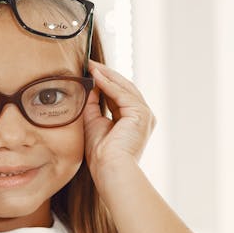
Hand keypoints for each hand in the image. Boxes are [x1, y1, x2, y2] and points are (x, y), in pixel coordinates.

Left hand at [82, 58, 156, 178]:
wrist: (110, 169)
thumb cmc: (101, 156)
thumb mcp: (93, 124)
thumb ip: (93, 105)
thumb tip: (89, 87)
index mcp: (133, 121)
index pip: (119, 95)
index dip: (104, 82)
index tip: (90, 71)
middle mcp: (142, 116)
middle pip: (124, 88)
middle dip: (106, 74)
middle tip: (90, 63)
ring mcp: (144, 114)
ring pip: (124, 88)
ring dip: (107, 75)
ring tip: (91, 65)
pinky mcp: (141, 114)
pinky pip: (122, 94)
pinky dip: (108, 83)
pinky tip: (96, 75)